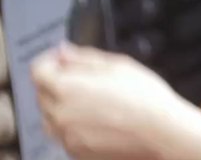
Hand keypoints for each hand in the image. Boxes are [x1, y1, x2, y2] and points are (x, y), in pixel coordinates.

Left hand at [33, 45, 192, 159]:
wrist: (162, 134)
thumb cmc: (144, 97)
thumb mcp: (117, 65)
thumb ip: (83, 57)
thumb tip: (62, 51)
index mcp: (66, 88)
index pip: (38, 71)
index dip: (50, 60)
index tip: (63, 59)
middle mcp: (60, 115)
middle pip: (41, 94)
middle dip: (55, 82)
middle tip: (81, 78)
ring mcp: (67, 138)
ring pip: (50, 117)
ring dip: (60, 105)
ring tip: (88, 100)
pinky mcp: (77, 153)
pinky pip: (63, 136)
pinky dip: (71, 126)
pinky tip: (95, 119)